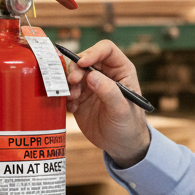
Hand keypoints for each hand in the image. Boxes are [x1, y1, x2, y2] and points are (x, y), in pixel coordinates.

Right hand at [65, 40, 150, 167]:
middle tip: (72, 83)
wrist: (121, 146)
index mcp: (121, 70)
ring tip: (73, 99)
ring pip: (72, 72)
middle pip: (84, 58)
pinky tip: (73, 108)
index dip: (93, 52)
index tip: (82, 64)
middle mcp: (104, 73)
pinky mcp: (79, 97)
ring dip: (68, 83)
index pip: (106, 49)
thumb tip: (91, 75)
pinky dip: (65, 96)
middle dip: (75, 69)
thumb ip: (109, 92)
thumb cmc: (129, 125)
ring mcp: (90, 84)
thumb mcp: (122, 110)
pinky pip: (66, 89)